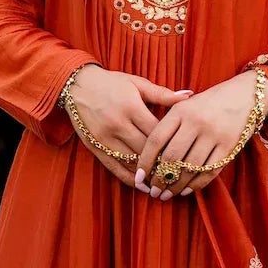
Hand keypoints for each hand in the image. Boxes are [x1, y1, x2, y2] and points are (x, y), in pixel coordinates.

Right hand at [64, 66, 192, 188]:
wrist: (77, 86)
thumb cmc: (112, 83)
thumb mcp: (138, 84)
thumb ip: (163, 94)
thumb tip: (189, 96)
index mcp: (131, 108)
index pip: (157, 134)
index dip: (172, 146)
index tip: (185, 154)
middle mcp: (118, 125)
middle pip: (146, 151)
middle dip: (163, 164)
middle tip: (179, 172)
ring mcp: (105, 139)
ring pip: (132, 163)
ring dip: (149, 174)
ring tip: (165, 182)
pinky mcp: (96, 148)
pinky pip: (115, 168)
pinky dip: (130, 179)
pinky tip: (142, 185)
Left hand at [134, 69, 267, 197]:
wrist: (246, 95)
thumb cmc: (207, 104)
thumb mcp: (184, 105)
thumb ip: (167, 126)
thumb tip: (148, 160)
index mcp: (180, 110)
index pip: (156, 139)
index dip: (145, 161)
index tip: (139, 177)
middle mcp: (196, 122)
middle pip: (171, 157)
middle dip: (159, 179)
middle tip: (153, 191)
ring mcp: (214, 134)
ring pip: (189, 167)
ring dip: (175, 186)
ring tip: (166, 195)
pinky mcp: (229, 146)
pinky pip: (209, 171)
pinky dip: (195, 185)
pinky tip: (185, 191)